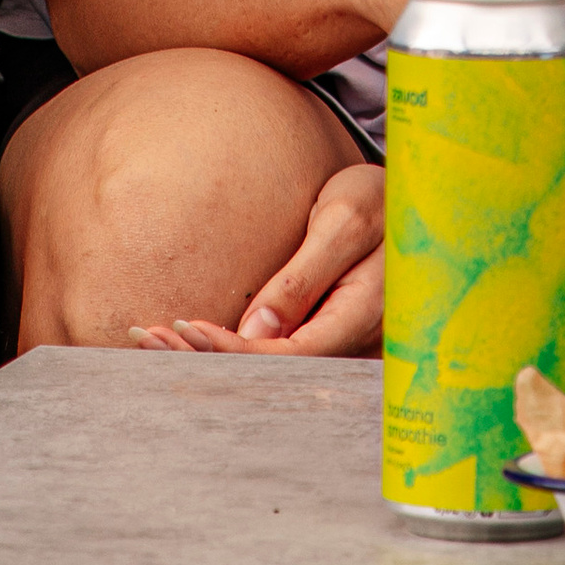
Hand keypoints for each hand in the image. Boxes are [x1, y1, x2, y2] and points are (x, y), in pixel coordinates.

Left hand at [131, 165, 385, 355]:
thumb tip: (257, 329)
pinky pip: (280, 351)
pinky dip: (234, 346)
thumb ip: (304, 276)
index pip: (287, 354)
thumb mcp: (344, 220)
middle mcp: (353, 343)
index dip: (233, 350)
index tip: (183, 329)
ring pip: (273, 364)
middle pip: (272, 369)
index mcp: (362, 317)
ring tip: (154, 341)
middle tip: (146, 339)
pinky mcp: (332, 332)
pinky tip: (196, 339)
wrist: (418, 194)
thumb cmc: (384, 198)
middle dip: (207, 358)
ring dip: (214, 355)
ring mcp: (345, 343)